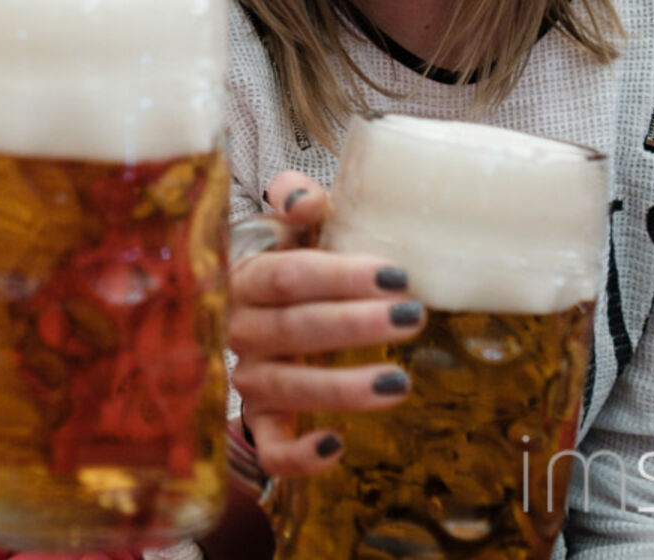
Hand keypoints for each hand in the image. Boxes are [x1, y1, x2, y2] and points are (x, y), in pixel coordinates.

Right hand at [231, 171, 425, 476]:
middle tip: (412, 318)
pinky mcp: (259, 422)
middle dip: (355, 325)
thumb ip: (296, 199)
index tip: (396, 275)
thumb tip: (304, 199)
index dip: (340, 276)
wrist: (250, 314)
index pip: (287, 277)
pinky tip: (337, 444)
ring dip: (341, 387)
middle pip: (294, 329)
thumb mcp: (287, 226)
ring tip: (399, 382)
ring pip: (287, 387)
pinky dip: (297, 455)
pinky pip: (268, 447)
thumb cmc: (283, 264)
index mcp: (246, 278)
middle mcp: (241, 329)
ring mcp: (248, 378)